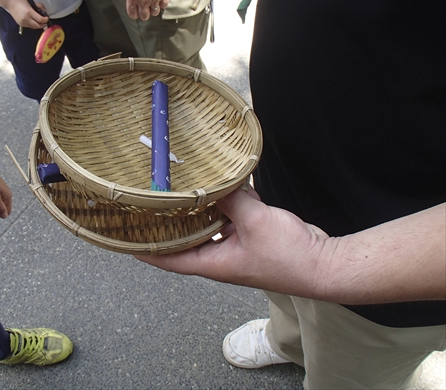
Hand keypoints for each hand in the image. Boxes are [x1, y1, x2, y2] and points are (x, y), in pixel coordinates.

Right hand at [6, 0, 49, 29]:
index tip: (47, 18)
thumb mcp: (31, 2)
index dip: (45, 20)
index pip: (40, 19)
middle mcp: (26, 18)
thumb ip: (40, 6)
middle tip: (45, 22)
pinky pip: (30, 27)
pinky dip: (33, 25)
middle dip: (43, 24)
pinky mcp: (21, 25)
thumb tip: (45, 12)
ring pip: (34, 27)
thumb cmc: (21, 1)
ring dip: (38, 25)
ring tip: (40, 22)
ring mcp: (23, 22)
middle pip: (38, 25)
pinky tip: (34, 21)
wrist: (10, 4)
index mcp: (29, 12)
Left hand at [125, 0, 169, 20]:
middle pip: (144, 16)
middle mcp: (143, 1)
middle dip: (144, 13)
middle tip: (145, 8)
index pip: (133, 15)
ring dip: (153, 9)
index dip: (134, 14)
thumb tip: (134, 2)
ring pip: (155, 12)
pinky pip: (164, 5)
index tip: (136, 11)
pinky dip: (162, 4)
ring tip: (153, 3)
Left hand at [136, 187, 328, 295]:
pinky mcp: (250, 236)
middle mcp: (219, 257)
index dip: (146, 251)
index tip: (125, 241)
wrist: (323, 264)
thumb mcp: (254, 221)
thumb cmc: (289, 257)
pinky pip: (228, 219)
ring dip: (195, 212)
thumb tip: (215, 183)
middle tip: (148, 206)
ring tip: (177, 191)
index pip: (169, 260)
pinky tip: (218, 186)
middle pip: (184, 242)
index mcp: (212, 263)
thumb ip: (231, 200)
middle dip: (167, 226)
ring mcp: (235, 247)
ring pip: (206, 227)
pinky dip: (222, 205)